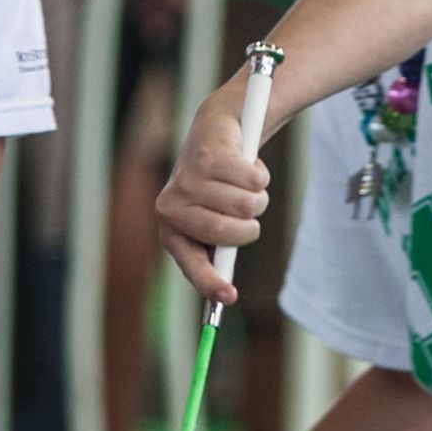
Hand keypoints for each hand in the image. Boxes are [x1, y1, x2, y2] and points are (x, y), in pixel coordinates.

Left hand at [154, 75, 269, 307]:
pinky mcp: (208, 157)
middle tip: (249, 217)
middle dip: (249, 228)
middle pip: (226, 233)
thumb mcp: (213, 220)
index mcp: (172, 231)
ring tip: (245, 186)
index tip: (229, 296)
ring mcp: (188, 180)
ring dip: (258, 198)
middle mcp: (170, 207)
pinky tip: (246, 165)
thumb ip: (218, 251)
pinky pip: (253, 180)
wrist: (215, 134)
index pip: (192, 264)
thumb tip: (224, 295)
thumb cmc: (216, 189)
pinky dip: (260, 176)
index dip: (211, 282)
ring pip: (245, 206)